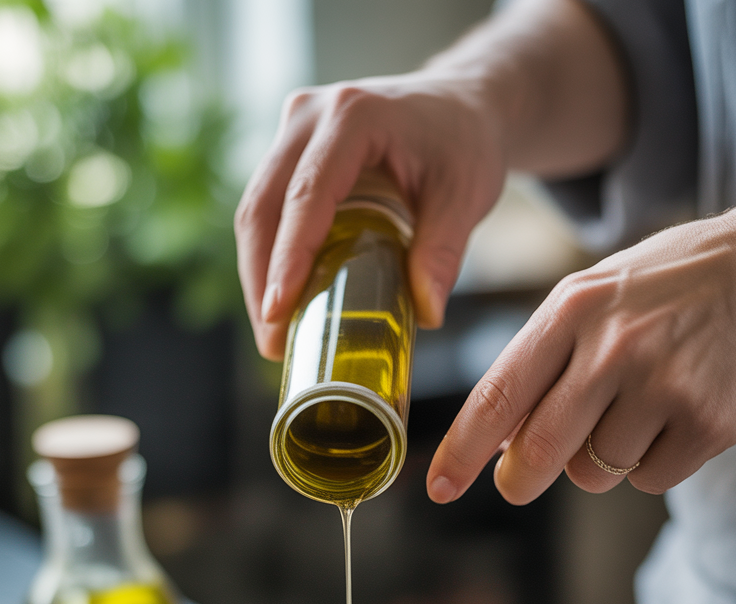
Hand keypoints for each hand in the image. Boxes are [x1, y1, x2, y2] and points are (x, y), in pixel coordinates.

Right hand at [235, 72, 505, 360]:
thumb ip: (444, 252)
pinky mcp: (291, 149)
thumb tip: (427, 314)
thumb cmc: (464, 142)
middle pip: (264, 205)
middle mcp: (312, 115)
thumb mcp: (466, 196)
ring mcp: (295, 129)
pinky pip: (267, 208)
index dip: (288, 257)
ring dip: (258, 274)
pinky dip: (269, 257)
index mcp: (354, 117)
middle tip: (272, 342)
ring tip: (272, 333)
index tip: (278, 312)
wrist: (461, 104)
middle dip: (261, 279)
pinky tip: (281, 301)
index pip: (307, 195)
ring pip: (255, 209)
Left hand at [427, 212, 735, 503]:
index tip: (439, 486)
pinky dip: (652, 463)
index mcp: (573, 310)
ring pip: (593, 474)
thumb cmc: (667, 289)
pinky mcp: (706, 423)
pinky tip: (674, 415)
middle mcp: (614, 347)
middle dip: (519, 480)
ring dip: (600, 461)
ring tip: (636, 408)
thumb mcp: (595, 299)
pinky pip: (648, 479)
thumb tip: (497, 444)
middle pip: (539, 453)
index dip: (461, 451)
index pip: (498, 396)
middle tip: (519, 481)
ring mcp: (664, 387)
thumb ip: (543, 363)